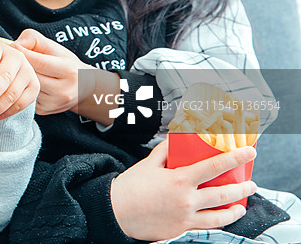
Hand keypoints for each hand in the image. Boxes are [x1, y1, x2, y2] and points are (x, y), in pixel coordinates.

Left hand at [14, 29, 96, 115]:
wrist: (84, 88)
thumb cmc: (67, 64)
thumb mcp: (55, 47)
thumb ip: (35, 39)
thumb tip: (15, 44)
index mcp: (69, 71)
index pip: (39, 62)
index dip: (23, 53)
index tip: (13, 47)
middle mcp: (63, 90)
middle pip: (32, 76)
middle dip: (20, 65)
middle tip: (13, 58)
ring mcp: (54, 103)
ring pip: (27, 87)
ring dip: (20, 78)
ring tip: (17, 69)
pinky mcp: (44, 111)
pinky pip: (27, 97)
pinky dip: (22, 88)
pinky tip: (22, 81)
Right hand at [110, 141, 256, 240]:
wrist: (116, 211)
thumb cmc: (130, 186)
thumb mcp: (148, 164)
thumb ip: (165, 151)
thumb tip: (175, 137)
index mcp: (179, 179)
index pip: (214, 166)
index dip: (235, 158)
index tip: (249, 152)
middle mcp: (186, 199)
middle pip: (223, 194)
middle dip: (243, 188)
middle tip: (251, 183)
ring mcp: (185, 217)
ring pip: (220, 216)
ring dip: (235, 209)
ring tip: (241, 205)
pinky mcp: (181, 229)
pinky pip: (206, 227)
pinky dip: (218, 223)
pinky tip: (222, 219)